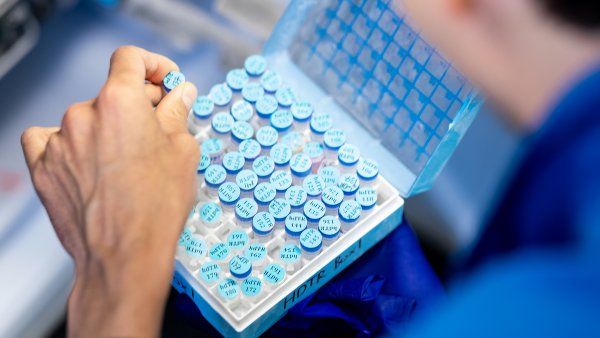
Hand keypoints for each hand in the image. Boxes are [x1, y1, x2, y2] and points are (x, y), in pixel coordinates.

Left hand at [21, 46, 198, 336]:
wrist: (123, 256)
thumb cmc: (156, 208)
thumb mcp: (183, 153)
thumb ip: (177, 114)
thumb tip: (179, 95)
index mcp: (120, 100)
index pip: (130, 58)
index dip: (152, 65)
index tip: (163, 81)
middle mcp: (83, 113)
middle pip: (111, 92)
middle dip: (137, 106)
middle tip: (157, 131)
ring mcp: (58, 140)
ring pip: (85, 117)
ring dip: (106, 128)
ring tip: (125, 161)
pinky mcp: (43, 166)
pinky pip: (49, 139)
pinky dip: (67, 142)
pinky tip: (86, 159)